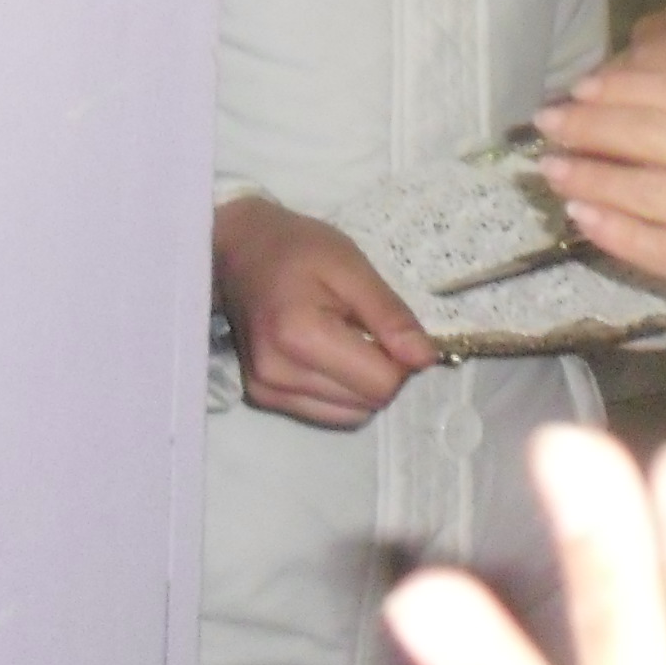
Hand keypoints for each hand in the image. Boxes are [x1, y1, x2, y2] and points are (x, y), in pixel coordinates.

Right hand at [213, 194, 437, 426]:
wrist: (240, 250)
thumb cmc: (298, 249)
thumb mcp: (352, 266)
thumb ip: (390, 315)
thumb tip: (426, 359)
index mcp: (301, 337)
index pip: (382, 382)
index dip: (400, 357)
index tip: (389, 325)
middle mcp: (279, 376)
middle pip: (368, 403)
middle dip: (383, 370)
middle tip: (366, 327)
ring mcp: (266, 393)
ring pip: (351, 415)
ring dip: (362, 384)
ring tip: (345, 338)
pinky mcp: (262, 399)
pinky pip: (327, 413)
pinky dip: (341, 390)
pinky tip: (328, 354)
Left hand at [533, 67, 665, 361]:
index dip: (625, 90)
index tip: (586, 89)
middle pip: (651, 135)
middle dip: (592, 126)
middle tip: (547, 124)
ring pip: (645, 191)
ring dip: (591, 177)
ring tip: (552, 171)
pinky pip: (662, 251)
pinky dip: (618, 233)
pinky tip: (587, 222)